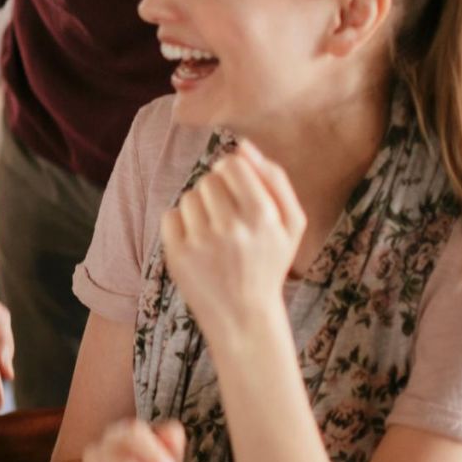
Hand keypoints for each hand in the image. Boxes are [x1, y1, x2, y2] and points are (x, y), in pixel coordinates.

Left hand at [159, 142, 305, 329]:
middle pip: (208, 179)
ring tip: (213, 234)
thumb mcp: (291, 223)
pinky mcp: (178, 255)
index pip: (232, 164)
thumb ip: (274, 178)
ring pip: (188, 196)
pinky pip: (170, 216)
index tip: (236, 191)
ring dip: (198, 208)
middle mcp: (232, 227)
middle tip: (227, 219)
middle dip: (216, 192)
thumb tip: (243, 145)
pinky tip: (196, 243)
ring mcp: (202, 242)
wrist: (244, 316)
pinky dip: (179, 225)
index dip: (232, 173)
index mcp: (264, 215)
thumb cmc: (269, 262)